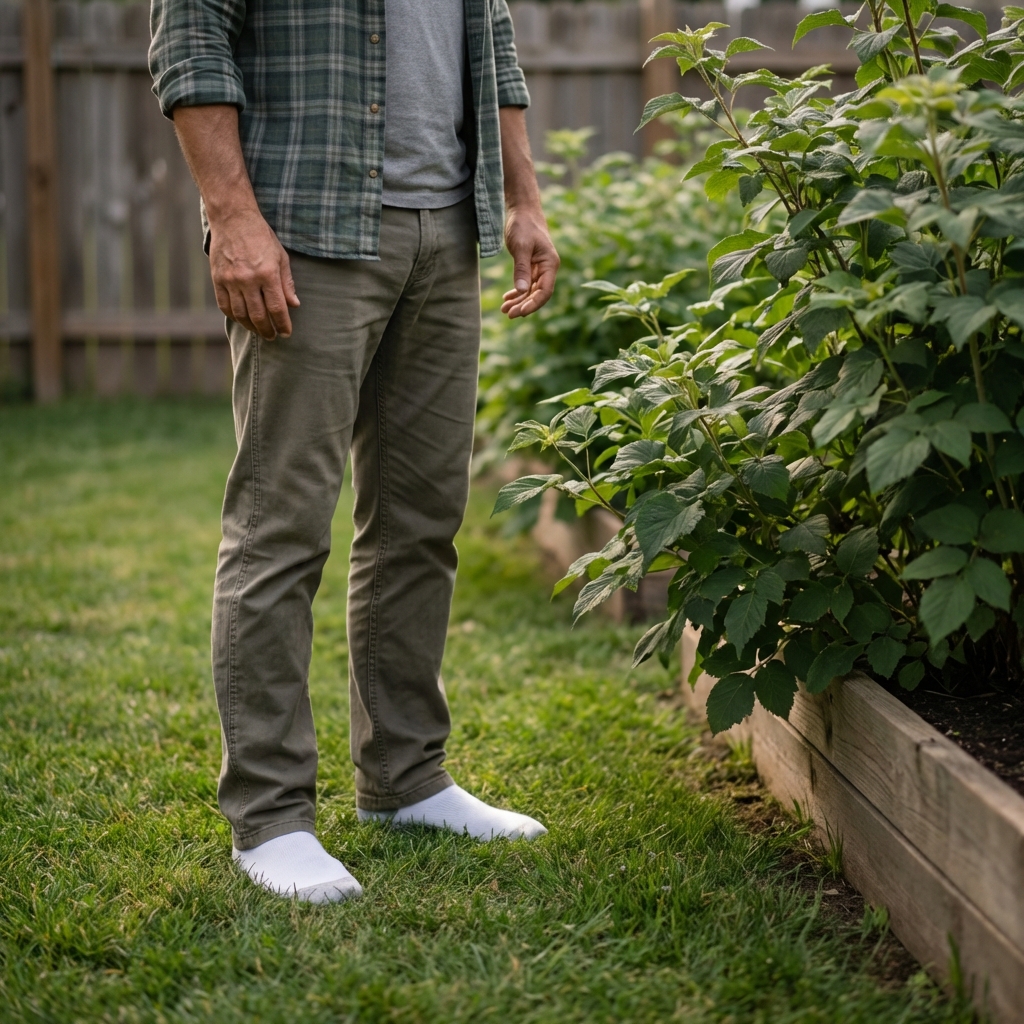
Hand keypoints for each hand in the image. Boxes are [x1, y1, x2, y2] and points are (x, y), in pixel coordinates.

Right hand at [209, 209, 298, 339]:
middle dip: (267, 330)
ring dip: (251, 327)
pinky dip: (234, 316)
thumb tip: (294, 305)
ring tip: (259, 331)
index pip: (277, 308)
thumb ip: (287, 283)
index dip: (283, 324)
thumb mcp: (281, 257)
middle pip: (259, 316)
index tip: (286, 332)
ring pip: (241, 314)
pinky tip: (242, 320)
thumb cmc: (261, 236)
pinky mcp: (217, 279)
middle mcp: (248, 279)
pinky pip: (225, 305)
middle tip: (272, 336)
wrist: (233, 218)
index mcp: (267, 274)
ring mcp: (230, 280)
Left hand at [500, 205, 558, 318]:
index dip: (533, 304)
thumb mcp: (521, 247)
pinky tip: (507, 298)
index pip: (545, 291)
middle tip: (508, 314)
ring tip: (504, 309)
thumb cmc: (523, 225)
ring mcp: (540, 268)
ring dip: (519, 301)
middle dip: (524, 305)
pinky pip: (526, 284)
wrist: (523, 211)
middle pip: (538, 294)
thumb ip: (522, 269)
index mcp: (550, 264)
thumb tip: (522, 291)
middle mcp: (548, 268)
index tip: (519, 312)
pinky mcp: (531, 266)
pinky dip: (517, 292)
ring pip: (531, 291)